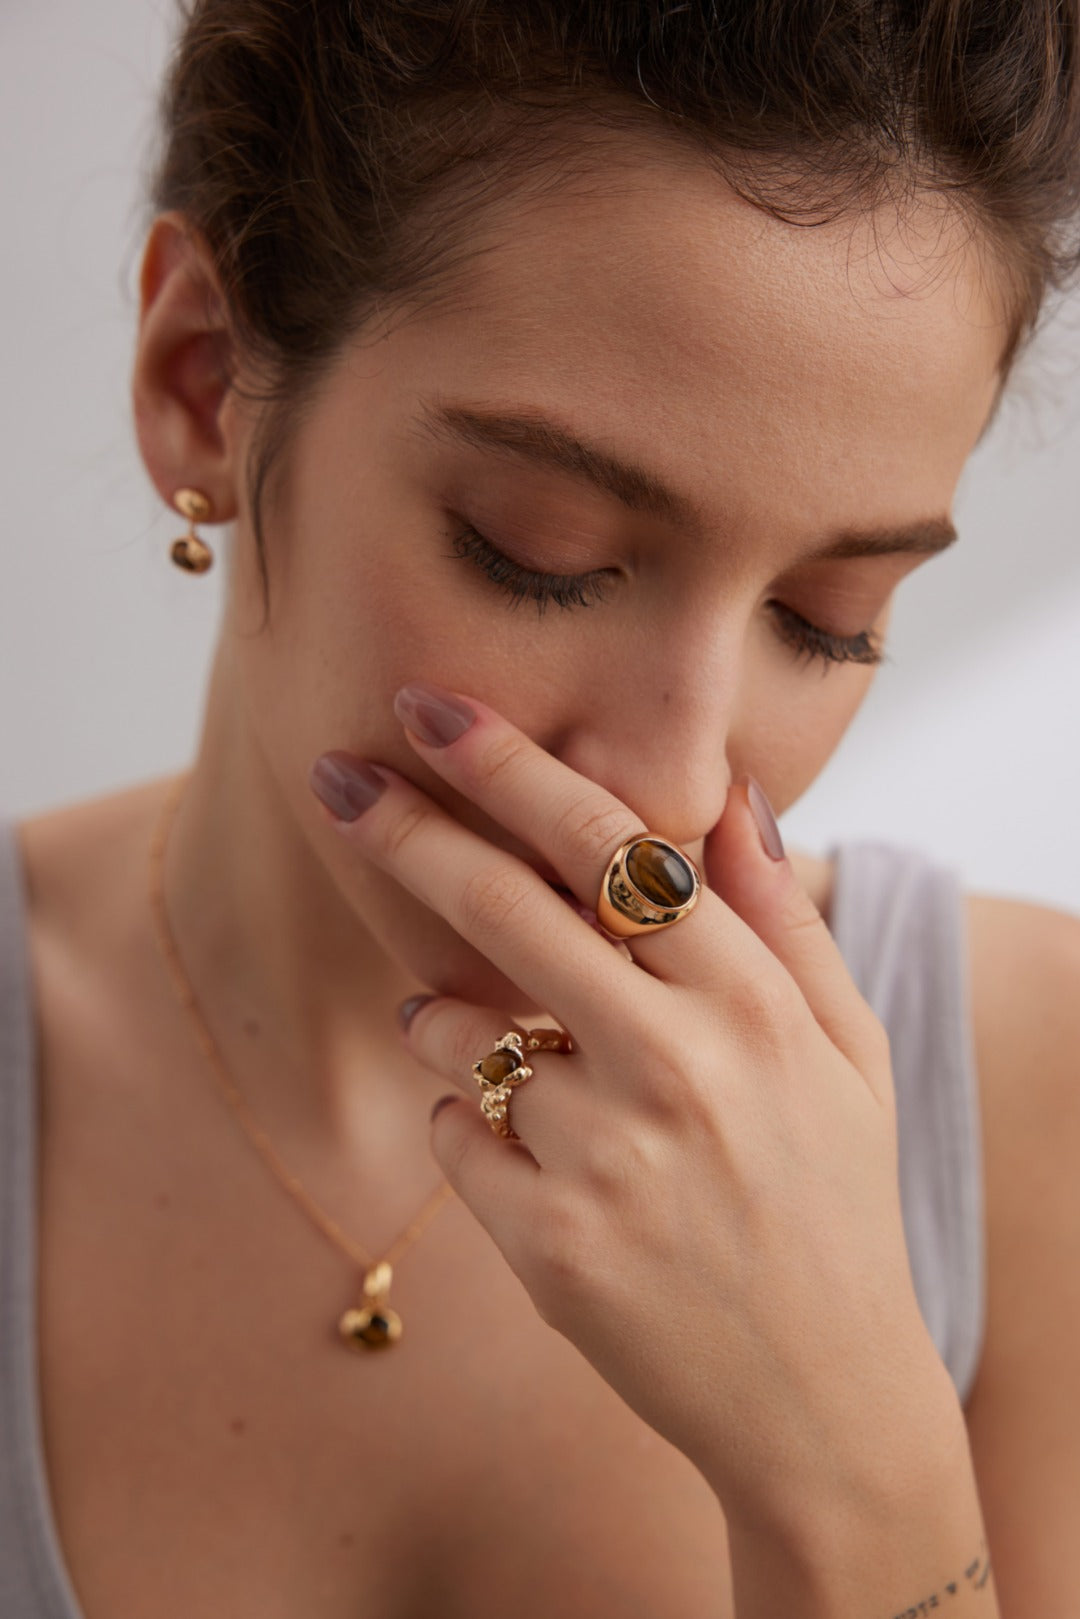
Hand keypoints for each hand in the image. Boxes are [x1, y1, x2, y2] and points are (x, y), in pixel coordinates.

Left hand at [309, 681, 962, 1536]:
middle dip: (406, 828)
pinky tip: (542, 1159)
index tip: (432, 708)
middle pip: (503, 907)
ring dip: (452, 1020)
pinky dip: (469, 1124)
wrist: (822, 1396)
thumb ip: (781, 915)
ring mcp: (603, 1157)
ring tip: (514, 1053)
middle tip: (332, 776)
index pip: (610, 847)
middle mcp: (672, 1064)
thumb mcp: (845, 1048)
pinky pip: (452, 1134)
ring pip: (457, 1033)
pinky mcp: (547, 1243)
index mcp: (748, 1000)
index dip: (511, 767)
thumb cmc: (834, 1198)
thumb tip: (730, 793)